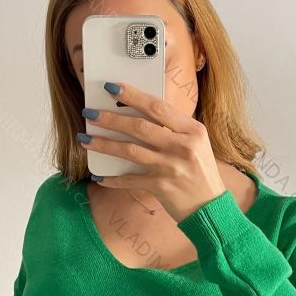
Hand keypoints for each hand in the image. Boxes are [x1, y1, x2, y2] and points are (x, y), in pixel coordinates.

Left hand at [77, 81, 227, 222]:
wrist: (211, 207)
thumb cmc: (201, 173)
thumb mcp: (196, 144)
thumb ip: (174, 130)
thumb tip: (140, 115)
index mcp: (192, 131)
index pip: (158, 107)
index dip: (133, 96)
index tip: (112, 87)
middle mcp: (182, 147)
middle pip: (139, 127)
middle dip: (110, 118)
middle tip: (90, 112)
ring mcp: (171, 167)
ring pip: (130, 151)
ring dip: (104, 144)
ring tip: (85, 139)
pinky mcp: (162, 187)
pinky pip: (131, 180)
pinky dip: (113, 179)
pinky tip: (98, 176)